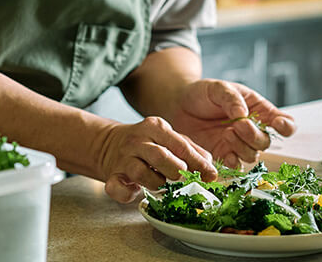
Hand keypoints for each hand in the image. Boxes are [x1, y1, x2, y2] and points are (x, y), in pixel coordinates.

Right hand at [95, 116, 216, 203]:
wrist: (110, 144)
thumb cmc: (149, 144)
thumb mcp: (169, 139)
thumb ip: (191, 151)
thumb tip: (211, 170)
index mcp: (156, 127)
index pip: (180, 145)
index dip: (197, 162)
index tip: (211, 176)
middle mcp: (138, 140)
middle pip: (160, 155)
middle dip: (175, 170)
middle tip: (183, 178)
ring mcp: (124, 158)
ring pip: (140, 172)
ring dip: (156, 183)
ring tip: (163, 186)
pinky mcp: (112, 175)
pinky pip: (116, 187)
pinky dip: (126, 193)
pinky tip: (135, 193)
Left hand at [166, 79, 295, 168]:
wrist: (179, 104)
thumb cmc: (203, 92)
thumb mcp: (218, 88)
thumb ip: (232, 99)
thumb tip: (243, 115)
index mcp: (259, 110)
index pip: (284, 122)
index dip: (286, 127)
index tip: (277, 124)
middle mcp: (252, 129)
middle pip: (266, 142)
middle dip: (254, 136)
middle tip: (237, 125)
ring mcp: (238, 144)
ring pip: (253, 155)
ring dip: (242, 147)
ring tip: (226, 133)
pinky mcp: (223, 155)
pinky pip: (236, 165)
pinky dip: (233, 162)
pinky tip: (226, 153)